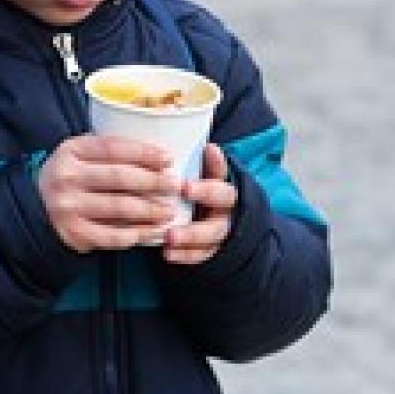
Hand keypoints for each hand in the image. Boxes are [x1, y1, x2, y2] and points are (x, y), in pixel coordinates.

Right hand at [38, 134, 179, 253]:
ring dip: (151, 210)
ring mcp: (69, 207)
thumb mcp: (78, 155)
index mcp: (71, 151)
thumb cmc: (69, 178)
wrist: (33, 210)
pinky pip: (112, 236)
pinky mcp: (74, 233)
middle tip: (176, 185)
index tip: (167, 158)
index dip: (144, 153)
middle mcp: (67, 177)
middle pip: (120, 178)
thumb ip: (107, 151)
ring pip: (120, 208)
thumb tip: (156, 156)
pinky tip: (151, 232)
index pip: (114, 148)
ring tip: (169, 211)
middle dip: (154, 182)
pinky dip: (135, 234)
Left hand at [162, 143, 235, 265]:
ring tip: (169, 236)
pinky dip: (185, 255)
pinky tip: (168, 253)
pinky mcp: (213, 250)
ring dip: (190, 234)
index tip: (208, 149)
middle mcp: (227, 205)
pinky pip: (202, 255)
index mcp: (222, 183)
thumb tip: (170, 137)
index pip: (224, 169)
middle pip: (223, 198)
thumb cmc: (197, 196)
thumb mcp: (198, 179)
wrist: (218, 227)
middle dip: (205, 193)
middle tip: (185, 188)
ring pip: (212, 232)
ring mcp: (222, 229)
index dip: (217, 161)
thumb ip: (190, 165)